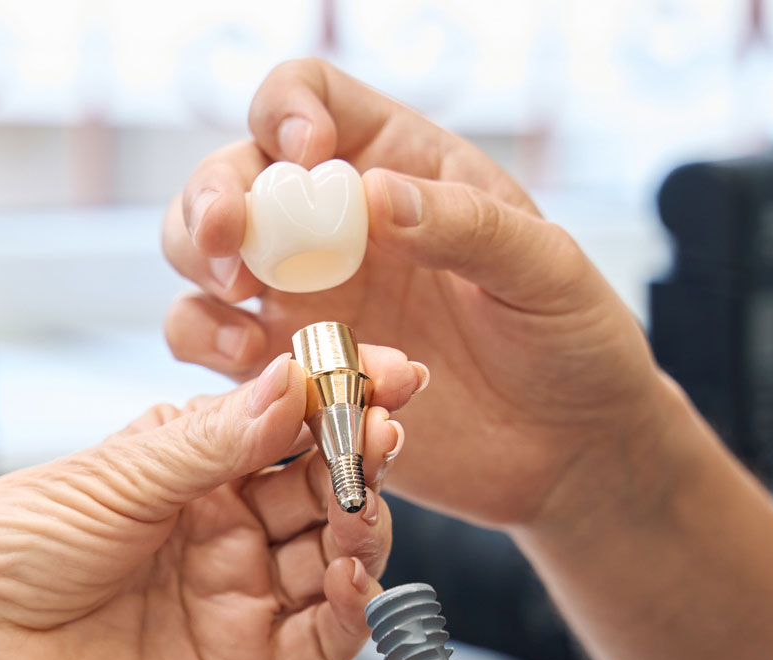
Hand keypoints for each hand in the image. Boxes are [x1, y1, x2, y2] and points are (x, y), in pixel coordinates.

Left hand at [0, 349, 419, 659]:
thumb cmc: (11, 544)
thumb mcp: (118, 475)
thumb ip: (216, 440)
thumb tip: (293, 383)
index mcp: (199, 465)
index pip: (294, 424)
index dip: (346, 399)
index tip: (394, 375)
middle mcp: (229, 526)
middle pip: (325, 491)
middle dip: (362, 462)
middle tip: (383, 438)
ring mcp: (239, 593)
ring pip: (335, 560)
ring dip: (363, 532)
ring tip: (363, 511)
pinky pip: (319, 638)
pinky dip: (350, 611)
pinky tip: (353, 580)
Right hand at [162, 59, 663, 529]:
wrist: (572, 446)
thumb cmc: (572, 338)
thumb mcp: (544, 268)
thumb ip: (464, 225)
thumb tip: (372, 195)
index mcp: (396, 167)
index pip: (305, 100)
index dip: (286, 112)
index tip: (308, 154)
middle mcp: (335, 229)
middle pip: (227, 180)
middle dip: (210, 201)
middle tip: (231, 241)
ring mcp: (308, 303)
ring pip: (202, 265)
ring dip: (200, 274)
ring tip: (245, 306)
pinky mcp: (297, 376)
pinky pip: (220, 356)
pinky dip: (220, 358)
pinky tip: (273, 377)